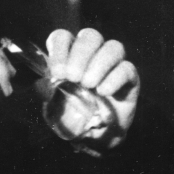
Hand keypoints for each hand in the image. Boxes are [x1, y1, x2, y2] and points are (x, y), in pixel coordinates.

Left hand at [45, 28, 139, 148]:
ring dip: (99, 64)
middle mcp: (92, 55)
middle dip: (80, 54)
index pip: (63, 37)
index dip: (60, 48)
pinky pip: (127, 69)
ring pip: (113, 47)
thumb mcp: (52, 107)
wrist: (95, 137)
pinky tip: (103, 92)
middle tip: (73, 77)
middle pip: (90, 36)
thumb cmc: (71, 117)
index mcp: (68, 56)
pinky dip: (114, 78)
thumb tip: (43, 83)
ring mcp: (113, 65)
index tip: (57, 72)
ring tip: (88, 85)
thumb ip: (46, 93)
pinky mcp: (130, 79)